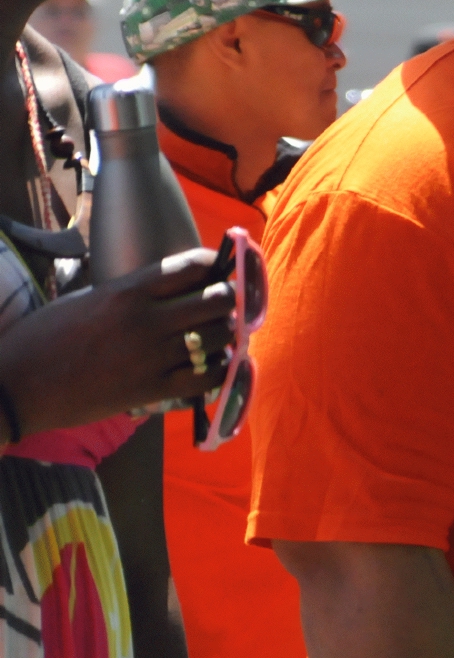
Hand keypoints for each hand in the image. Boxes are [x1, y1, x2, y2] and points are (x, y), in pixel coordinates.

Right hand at [0, 249, 235, 438]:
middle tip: (226, 308)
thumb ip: (131, 292)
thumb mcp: (87, 300)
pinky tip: (213, 366)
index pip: (193, 266)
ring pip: (219, 337)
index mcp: (128, 291)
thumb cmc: (43, 339)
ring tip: (221, 336)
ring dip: (227, 335)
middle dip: (229, 302)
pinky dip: (218, 370)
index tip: (220, 272)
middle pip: (218, 301)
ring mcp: (152, 356)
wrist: (16, 386)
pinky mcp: (151, 390)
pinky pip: (206, 377)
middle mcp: (147, 320)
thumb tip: (169, 287)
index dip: (216, 267)